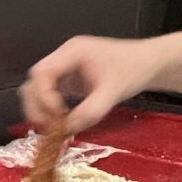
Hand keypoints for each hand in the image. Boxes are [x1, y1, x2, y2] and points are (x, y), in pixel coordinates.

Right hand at [22, 37, 163, 139]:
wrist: (147, 64)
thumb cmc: (134, 69)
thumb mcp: (113, 92)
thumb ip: (90, 111)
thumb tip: (67, 129)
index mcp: (72, 52)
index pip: (42, 72)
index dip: (43, 96)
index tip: (57, 115)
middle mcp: (64, 58)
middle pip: (34, 81)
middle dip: (36, 105)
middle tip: (47, 126)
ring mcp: (65, 69)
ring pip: (38, 89)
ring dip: (41, 109)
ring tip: (53, 126)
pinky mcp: (69, 80)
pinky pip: (50, 94)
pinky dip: (50, 109)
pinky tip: (61, 121)